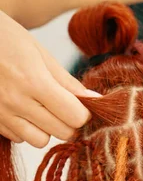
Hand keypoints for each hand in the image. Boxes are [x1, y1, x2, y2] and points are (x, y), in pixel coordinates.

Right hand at [0, 10, 98, 147]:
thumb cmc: (5, 38)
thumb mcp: (40, 54)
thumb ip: (68, 82)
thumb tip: (95, 100)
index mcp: (33, 81)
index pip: (75, 117)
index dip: (83, 112)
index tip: (80, 104)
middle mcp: (15, 101)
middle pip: (62, 133)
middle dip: (69, 122)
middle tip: (63, 106)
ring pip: (40, 141)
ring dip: (47, 129)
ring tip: (41, 108)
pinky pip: (17, 138)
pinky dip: (25, 128)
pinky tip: (21, 109)